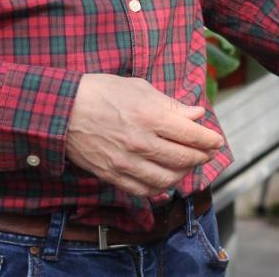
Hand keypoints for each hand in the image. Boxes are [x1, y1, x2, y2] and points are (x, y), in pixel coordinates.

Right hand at [65, 74, 223, 196]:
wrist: (61, 110)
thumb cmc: (101, 92)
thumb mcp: (139, 88)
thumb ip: (171, 104)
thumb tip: (196, 114)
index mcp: (150, 117)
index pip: (191, 135)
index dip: (209, 140)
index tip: (217, 140)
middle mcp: (141, 143)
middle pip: (183, 159)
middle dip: (201, 157)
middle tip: (207, 152)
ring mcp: (126, 162)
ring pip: (166, 179)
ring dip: (183, 174)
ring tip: (187, 166)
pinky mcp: (112, 175)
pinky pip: (143, 190)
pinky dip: (159, 188)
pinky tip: (165, 180)